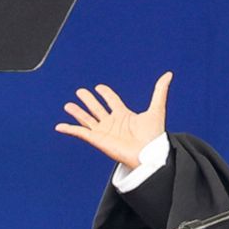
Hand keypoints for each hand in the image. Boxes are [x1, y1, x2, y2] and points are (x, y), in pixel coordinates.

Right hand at [55, 72, 171, 168]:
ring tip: (68, 104)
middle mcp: (113, 123)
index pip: (112, 101)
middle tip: (80, 91)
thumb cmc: (154, 136)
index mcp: (125, 115)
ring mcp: (104, 131)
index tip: (100, 87)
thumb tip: (168, 74)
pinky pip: (79, 133)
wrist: (148, 154)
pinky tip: (60, 126)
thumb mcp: (156, 109)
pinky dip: (69, 129)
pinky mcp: (97, 139)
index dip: (106, 93)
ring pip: (87, 119)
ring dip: (77, 112)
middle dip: (88, 100)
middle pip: (97, 108)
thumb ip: (160, 91)